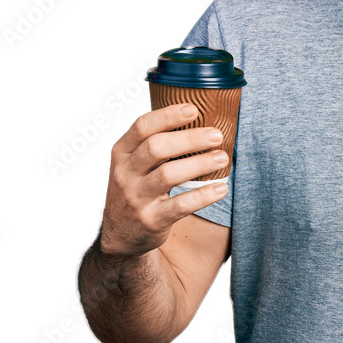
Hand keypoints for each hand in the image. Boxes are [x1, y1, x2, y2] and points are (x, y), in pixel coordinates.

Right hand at [99, 103, 228, 258]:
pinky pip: (180, 205)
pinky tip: (221, 189)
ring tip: (222, 158)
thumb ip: (154, 144)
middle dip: (190, 139)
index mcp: (121, 153)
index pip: (142, 127)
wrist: (120, 233)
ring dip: (199, 164)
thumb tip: (198, 120)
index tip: (194, 109)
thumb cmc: (136, 189)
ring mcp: (136, 197)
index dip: (169, 116)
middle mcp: (125, 173)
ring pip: (168, 175)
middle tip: (216, 135)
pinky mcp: (151, 219)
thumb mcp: (134, 164)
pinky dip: (203, 196)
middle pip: (156, 148)